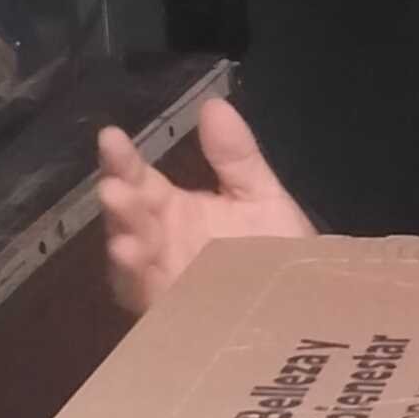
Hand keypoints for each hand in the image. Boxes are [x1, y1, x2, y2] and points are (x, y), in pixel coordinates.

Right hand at [97, 98, 313, 315]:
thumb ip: (235, 156)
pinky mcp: (178, 315)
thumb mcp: (260, 196)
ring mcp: (166, 280)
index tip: (110, 136)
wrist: (308, 302)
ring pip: (133, 264)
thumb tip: (213, 103)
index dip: (122, 160)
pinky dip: (145, 288)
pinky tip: (144, 273)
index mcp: (174, 210)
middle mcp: (160, 243)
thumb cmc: (278, 249)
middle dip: (119, 204)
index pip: (139, 180)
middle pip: (129, 221)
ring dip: (127, 248)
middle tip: (113, 187)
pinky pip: (155, 303)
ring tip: (126, 238)